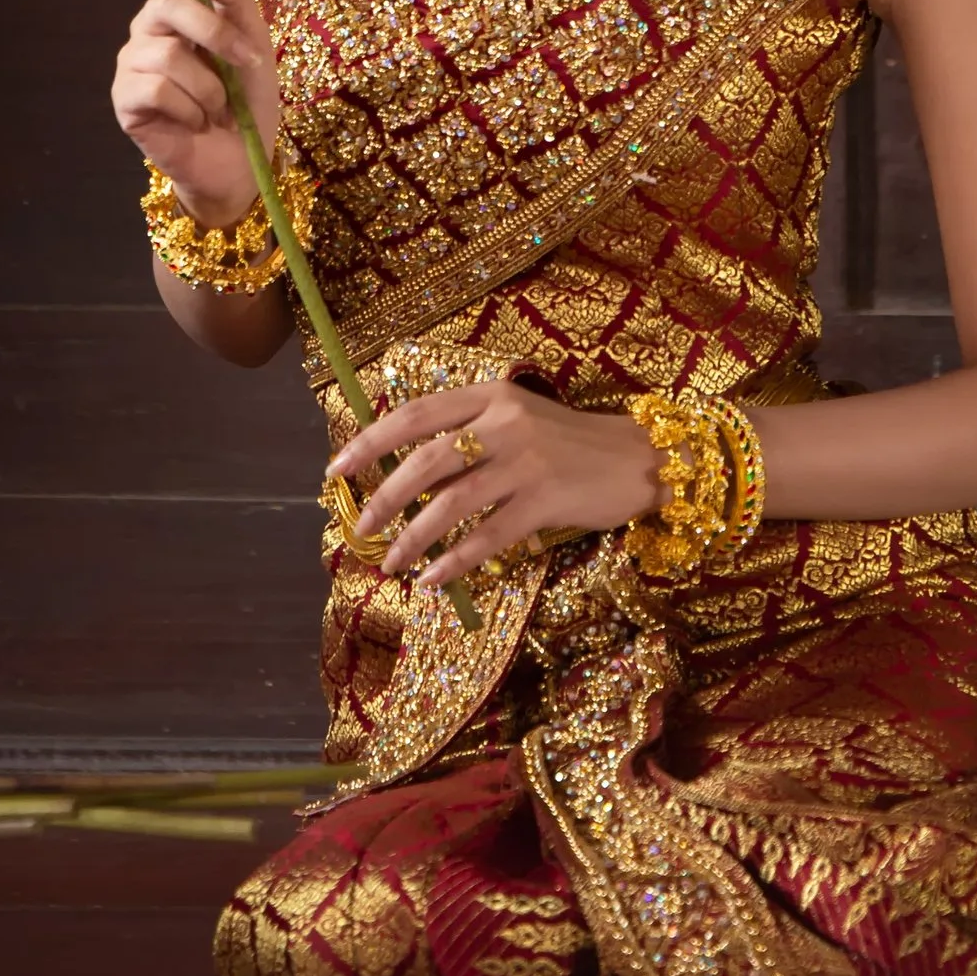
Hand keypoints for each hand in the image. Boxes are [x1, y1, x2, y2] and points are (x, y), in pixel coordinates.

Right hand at [110, 0, 278, 225]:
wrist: (244, 159)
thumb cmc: (248, 98)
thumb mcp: (254, 41)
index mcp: (175, 9)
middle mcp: (147, 30)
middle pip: (166, 3)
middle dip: (213, 32)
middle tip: (245, 61)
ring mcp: (131, 64)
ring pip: (168, 53)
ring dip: (210, 85)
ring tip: (217, 107)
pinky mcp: (125, 100)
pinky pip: (157, 88)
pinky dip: (190, 107)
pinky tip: (194, 121)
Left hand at [330, 383, 662, 589]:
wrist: (640, 458)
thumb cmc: (570, 443)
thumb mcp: (518, 418)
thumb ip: (470, 430)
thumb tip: (404, 465)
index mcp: (490, 396)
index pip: (416, 414)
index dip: (370, 441)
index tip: (336, 470)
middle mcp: (504, 422)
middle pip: (426, 460)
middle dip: (385, 498)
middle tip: (360, 527)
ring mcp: (526, 462)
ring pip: (452, 503)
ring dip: (414, 538)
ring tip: (391, 562)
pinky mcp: (547, 500)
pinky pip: (489, 536)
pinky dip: (456, 561)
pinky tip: (434, 580)